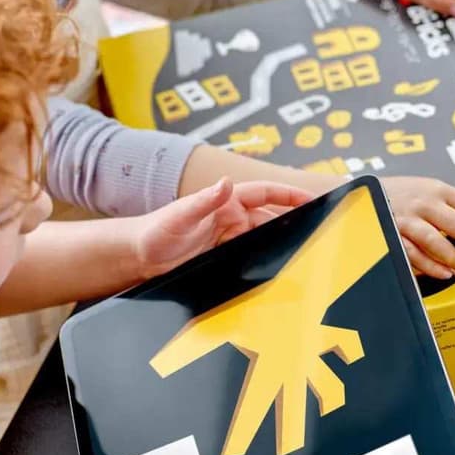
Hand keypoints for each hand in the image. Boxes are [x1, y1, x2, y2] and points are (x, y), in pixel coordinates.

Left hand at [128, 178, 311, 278]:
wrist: (138, 259)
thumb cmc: (154, 232)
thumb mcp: (179, 216)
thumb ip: (203, 201)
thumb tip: (227, 182)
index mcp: (225, 202)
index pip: (265, 194)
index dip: (289, 195)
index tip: (312, 199)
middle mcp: (231, 218)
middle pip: (271, 218)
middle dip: (292, 222)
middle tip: (316, 231)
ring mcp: (229, 238)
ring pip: (263, 239)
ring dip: (279, 244)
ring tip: (300, 254)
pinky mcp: (224, 257)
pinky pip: (250, 258)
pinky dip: (264, 262)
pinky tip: (275, 271)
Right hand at [382, 176, 454, 279]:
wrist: (361, 194)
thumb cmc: (397, 195)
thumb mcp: (426, 189)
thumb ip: (449, 206)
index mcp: (437, 189)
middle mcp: (424, 202)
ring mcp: (408, 219)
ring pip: (439, 243)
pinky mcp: (393, 234)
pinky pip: (416, 255)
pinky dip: (433, 267)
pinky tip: (444, 272)